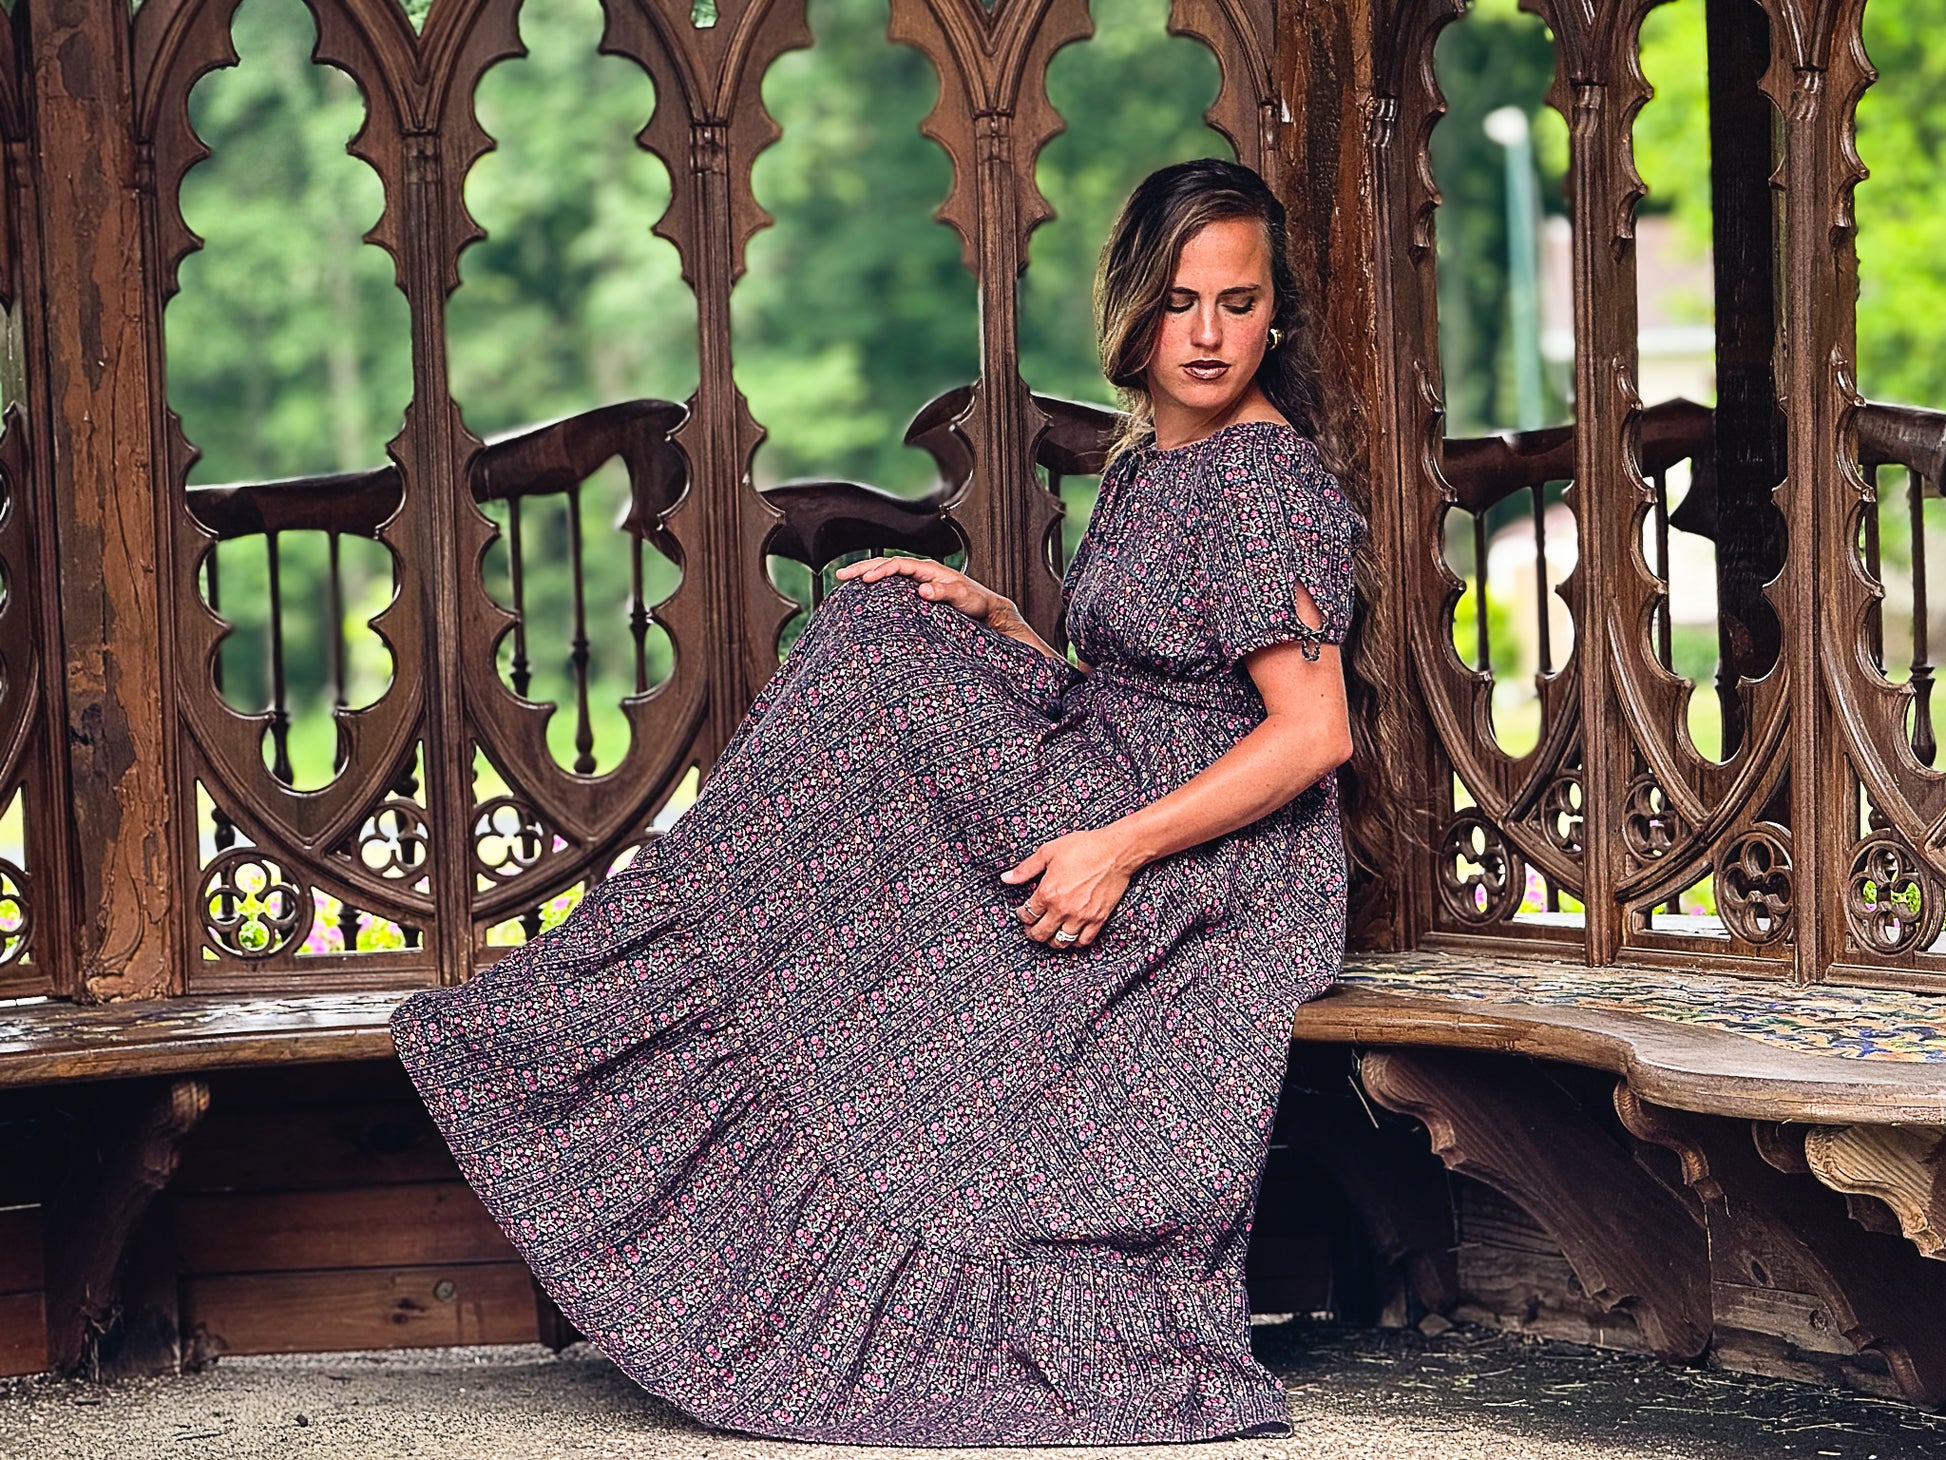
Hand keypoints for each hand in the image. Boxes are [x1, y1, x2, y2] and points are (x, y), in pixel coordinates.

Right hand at [833, 556, 1013, 626]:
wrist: (986, 610)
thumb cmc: (976, 603)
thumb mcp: (963, 597)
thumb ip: (944, 592)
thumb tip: (922, 590)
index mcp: (929, 569)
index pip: (898, 564)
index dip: (881, 570)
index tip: (865, 580)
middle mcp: (921, 573)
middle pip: (886, 564)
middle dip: (862, 568)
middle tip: (841, 575)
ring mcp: (918, 581)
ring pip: (886, 573)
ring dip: (865, 575)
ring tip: (844, 580)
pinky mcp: (916, 593)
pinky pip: (891, 585)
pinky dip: (875, 586)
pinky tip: (863, 594)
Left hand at [1000, 828, 1136, 948]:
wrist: (1114, 851)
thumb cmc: (1083, 847)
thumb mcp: (1048, 852)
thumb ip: (1025, 868)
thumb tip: (1006, 878)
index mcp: (1047, 892)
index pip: (1027, 914)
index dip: (1021, 915)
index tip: (1022, 912)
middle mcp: (1063, 909)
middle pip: (1041, 933)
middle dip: (1032, 932)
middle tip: (1031, 928)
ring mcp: (1081, 916)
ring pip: (1061, 941)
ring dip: (1051, 940)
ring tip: (1049, 934)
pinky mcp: (1098, 919)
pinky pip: (1083, 941)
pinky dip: (1074, 942)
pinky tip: (1070, 935)